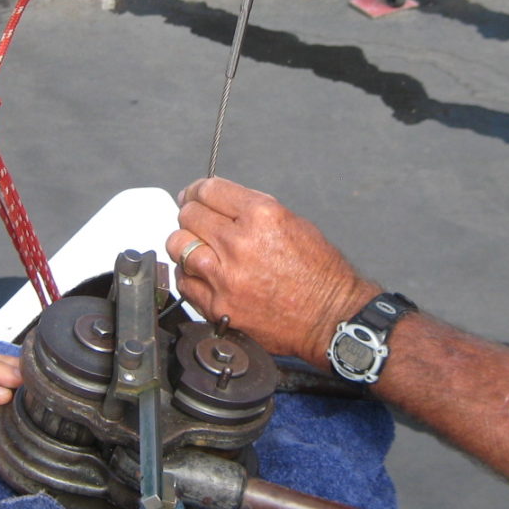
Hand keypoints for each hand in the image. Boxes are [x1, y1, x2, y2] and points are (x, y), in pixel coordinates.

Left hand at [167, 178, 377, 366]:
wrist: (330, 318)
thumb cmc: (320, 274)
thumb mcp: (294, 223)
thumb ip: (252, 212)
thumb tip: (220, 206)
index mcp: (262, 216)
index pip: (209, 190)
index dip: (197, 190)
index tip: (193, 195)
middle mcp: (239, 243)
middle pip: (189, 215)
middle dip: (191, 215)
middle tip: (196, 222)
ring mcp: (225, 277)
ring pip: (178, 246)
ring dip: (186, 244)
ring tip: (198, 249)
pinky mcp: (217, 306)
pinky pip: (185, 282)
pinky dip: (190, 276)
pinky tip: (203, 275)